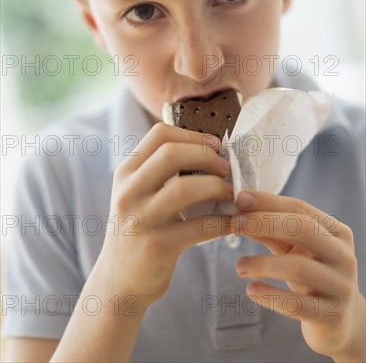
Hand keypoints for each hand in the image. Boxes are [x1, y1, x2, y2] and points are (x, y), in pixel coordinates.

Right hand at [98, 123, 233, 308]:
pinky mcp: (157, 246)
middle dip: (207, 156)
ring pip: (185, 188)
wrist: (119, 279)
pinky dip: (223, 221)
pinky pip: (200, 226)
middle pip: (172, 154)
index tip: (214, 144)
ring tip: (230, 193)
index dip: (193, 134)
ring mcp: (141, 219)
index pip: (159, 134)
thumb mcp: (137, 194)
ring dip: (217, 186)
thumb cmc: (138, 229)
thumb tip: (209, 149)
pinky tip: (232, 221)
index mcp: (126, 172)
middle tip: (226, 168)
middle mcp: (128, 191)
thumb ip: (159, 171)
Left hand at [231, 190, 365, 362]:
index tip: (240, 199)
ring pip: (298, 267)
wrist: (340, 321)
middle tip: (235, 224)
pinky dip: (269, 296)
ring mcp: (340, 286)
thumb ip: (271, 231)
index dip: (268, 202)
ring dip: (262, 263)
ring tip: (239, 266)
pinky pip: (295, 304)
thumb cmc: (311, 276)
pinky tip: (251, 290)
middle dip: (264, 223)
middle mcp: (343, 256)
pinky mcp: (332, 317)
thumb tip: (240, 212)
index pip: (300, 208)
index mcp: (336, 232)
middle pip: (303, 229)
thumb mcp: (294, 250)